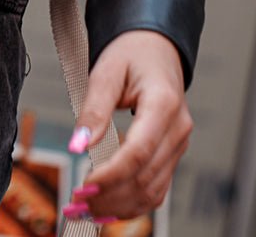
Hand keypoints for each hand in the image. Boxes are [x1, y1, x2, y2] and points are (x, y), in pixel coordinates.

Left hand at [67, 29, 191, 221]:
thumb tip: (77, 145)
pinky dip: (133, 202)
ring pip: (154, 189)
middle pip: (146, 177)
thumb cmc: (131, 53)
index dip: (111, 175)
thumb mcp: (106, 71)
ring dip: (121, 205)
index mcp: (164, 103)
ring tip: (87, 209)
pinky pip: (157, 187)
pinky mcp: (172, 153)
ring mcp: (179, 143)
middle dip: (111, 196)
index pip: (138, 152)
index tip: (84, 186)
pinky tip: (109, 206)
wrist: (155, 46)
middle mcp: (178, 128)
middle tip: (78, 203)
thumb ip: (93, 109)